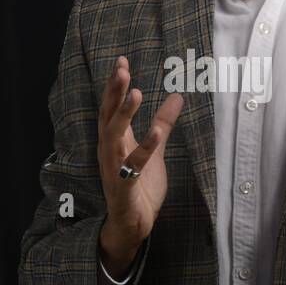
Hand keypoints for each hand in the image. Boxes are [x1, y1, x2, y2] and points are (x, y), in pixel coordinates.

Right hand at [97, 56, 183, 275]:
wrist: (133, 223)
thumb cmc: (140, 186)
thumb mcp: (155, 149)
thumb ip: (163, 123)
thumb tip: (177, 96)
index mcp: (116, 140)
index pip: (111, 107)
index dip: (115, 85)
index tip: (121, 61)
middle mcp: (110, 150)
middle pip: (108, 115)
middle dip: (114, 92)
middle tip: (121, 70)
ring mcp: (114, 168)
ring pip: (114, 136)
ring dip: (124, 114)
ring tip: (135, 93)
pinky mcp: (124, 186)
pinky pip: (132, 165)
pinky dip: (144, 148)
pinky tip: (156, 133)